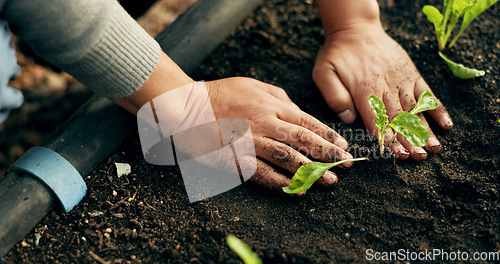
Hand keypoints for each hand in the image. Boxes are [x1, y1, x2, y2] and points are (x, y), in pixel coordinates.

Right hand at [205, 77, 352, 192]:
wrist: (185, 107)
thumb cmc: (220, 94)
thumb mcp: (252, 85)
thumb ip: (278, 96)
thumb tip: (299, 110)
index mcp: (270, 104)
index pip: (307, 121)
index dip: (328, 135)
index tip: (344, 147)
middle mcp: (264, 122)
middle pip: (303, 140)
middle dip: (328, 154)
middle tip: (346, 166)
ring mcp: (250, 142)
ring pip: (287, 157)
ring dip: (311, 170)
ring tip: (329, 181)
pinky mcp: (234, 159)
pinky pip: (261, 173)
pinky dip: (280, 182)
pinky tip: (296, 190)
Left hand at [312, 23, 452, 160]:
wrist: (356, 29)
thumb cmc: (337, 54)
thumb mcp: (323, 72)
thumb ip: (334, 96)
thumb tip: (348, 119)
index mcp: (364, 90)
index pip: (377, 119)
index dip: (387, 137)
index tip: (396, 154)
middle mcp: (385, 87)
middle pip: (398, 118)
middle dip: (408, 139)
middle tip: (418, 157)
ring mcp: (401, 80)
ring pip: (414, 109)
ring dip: (424, 129)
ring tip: (433, 148)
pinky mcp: (411, 74)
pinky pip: (426, 93)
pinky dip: (437, 108)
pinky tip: (446, 124)